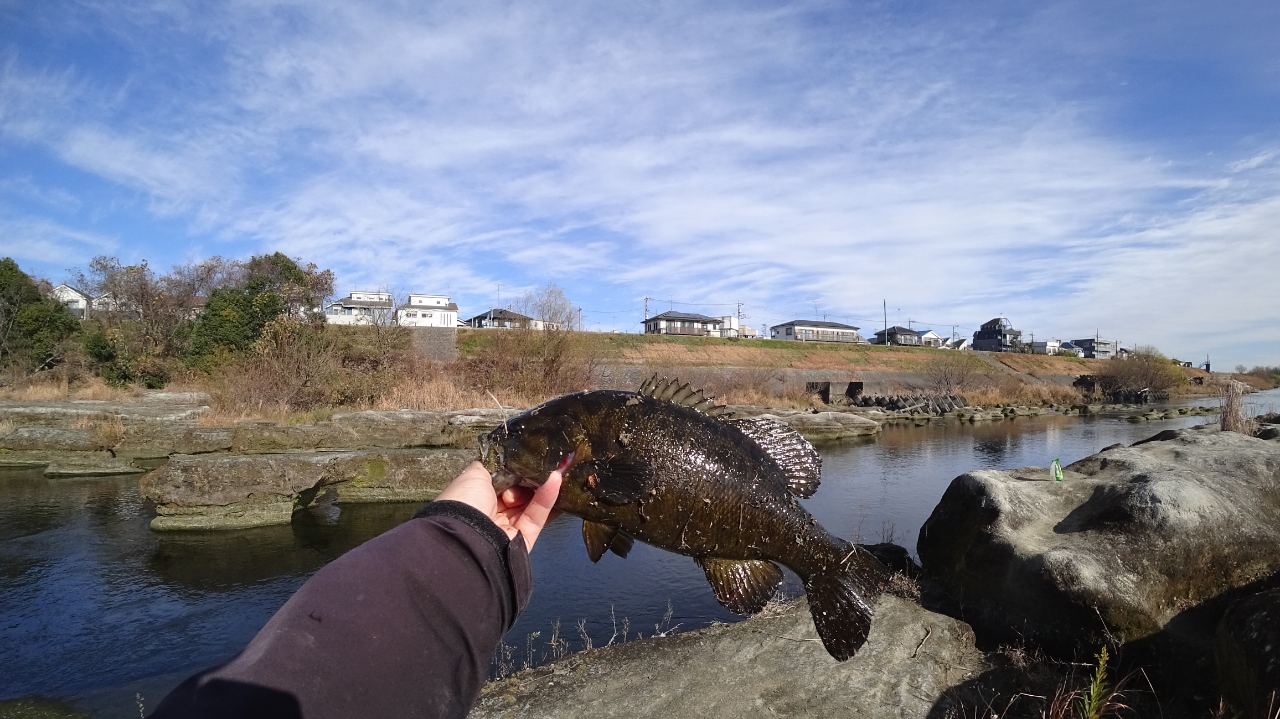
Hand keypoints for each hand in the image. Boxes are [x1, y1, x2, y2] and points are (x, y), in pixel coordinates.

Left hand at [435, 461, 562, 550]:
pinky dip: (547, 497)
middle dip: (531, 477)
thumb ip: (492, 466)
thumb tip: (505, 459)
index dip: (516, 470)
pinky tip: (556, 479)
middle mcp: (492, 514)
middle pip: (519, 492)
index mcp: (477, 499)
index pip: (502, 481)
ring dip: (543, 485)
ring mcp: (509, 528)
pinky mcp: (525, 539)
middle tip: (547, 461)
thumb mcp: (474, 475)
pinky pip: (538, 516)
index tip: (530, 457)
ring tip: (558, 467)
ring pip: (531, 503)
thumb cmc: (465, 501)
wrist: (465, 537)